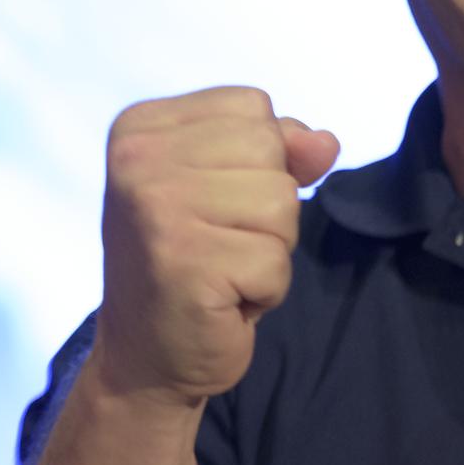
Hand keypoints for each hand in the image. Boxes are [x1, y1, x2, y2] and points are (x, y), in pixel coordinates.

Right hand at [93, 87, 338, 405]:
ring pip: (281, 203)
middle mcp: (138, 160)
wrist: (145, 357)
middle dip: (268, 205)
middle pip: (270, 150)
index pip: (253, 107)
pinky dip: (265, 288)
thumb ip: (281, 150)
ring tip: (224, 269)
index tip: (213, 201)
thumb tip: (325, 143)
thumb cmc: (194, 259)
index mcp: (142, 127)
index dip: (260, 160)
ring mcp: (157, 210)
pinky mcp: (184, 263)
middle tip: (221, 242)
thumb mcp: (231, 186)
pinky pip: (275, 260)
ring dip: (270, 248)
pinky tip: (224, 299)